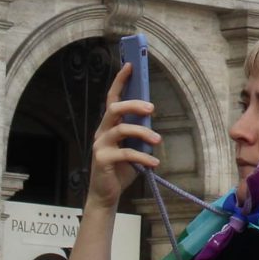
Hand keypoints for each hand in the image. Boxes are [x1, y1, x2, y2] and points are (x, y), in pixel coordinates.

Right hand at [85, 61, 160, 211]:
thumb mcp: (133, 147)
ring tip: (157, 140)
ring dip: (143, 133)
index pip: (113, 99)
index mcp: (109, 126)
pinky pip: (126, 153)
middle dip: (133, 104)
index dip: (120, 81)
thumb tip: (152, 117)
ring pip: (122, 129)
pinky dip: (143, 157)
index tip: (130, 65)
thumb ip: (139, 133)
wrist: (107, 194)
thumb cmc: (122, 169)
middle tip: (151, 108)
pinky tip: (154, 162)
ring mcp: (100, 145)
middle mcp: (102, 132)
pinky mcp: (103, 159)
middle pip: (114, 109)